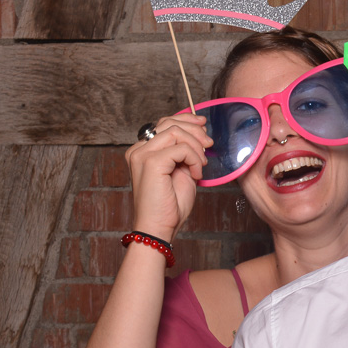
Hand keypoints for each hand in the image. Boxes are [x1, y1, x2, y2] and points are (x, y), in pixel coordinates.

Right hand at [124, 113, 211, 241]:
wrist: (159, 227)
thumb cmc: (170, 205)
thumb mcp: (181, 172)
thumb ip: (185, 152)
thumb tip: (200, 135)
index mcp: (142, 151)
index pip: (164, 124)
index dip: (186, 120)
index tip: (203, 126)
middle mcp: (138, 150)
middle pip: (169, 123)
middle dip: (194, 130)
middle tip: (209, 144)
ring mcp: (142, 154)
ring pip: (176, 132)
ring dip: (196, 147)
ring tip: (201, 165)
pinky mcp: (151, 162)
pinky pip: (181, 148)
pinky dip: (194, 159)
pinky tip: (195, 174)